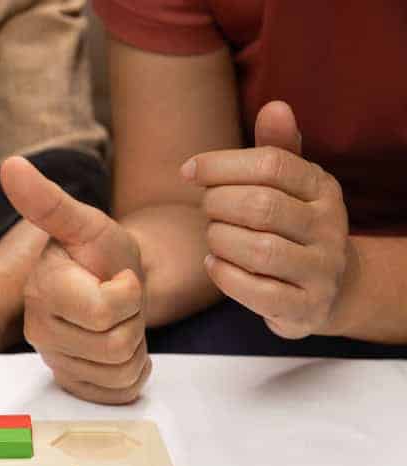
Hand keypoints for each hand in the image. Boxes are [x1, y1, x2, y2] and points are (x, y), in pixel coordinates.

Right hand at [1, 157, 150, 403]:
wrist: (115, 281)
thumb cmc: (101, 252)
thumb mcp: (85, 223)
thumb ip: (48, 201)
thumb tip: (10, 165)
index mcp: (41, 291)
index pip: (104, 311)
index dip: (128, 294)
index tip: (118, 277)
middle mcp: (38, 330)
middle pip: (115, 346)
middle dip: (133, 321)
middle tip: (120, 301)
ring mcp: (54, 360)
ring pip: (120, 371)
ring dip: (135, 346)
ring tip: (118, 321)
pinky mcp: (72, 384)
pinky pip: (118, 393)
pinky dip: (132, 372)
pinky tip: (118, 346)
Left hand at [186, 101, 351, 338]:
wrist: (326, 290)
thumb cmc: (291, 227)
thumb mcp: (289, 186)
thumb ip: (277, 149)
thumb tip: (275, 105)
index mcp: (323, 187)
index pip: (271, 164)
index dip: (221, 164)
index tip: (189, 171)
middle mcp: (330, 226)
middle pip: (261, 206)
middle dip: (217, 205)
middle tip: (205, 209)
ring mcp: (321, 270)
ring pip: (259, 249)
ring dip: (220, 240)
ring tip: (213, 237)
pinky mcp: (304, 307)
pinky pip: (256, 291)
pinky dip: (225, 275)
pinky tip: (214, 264)